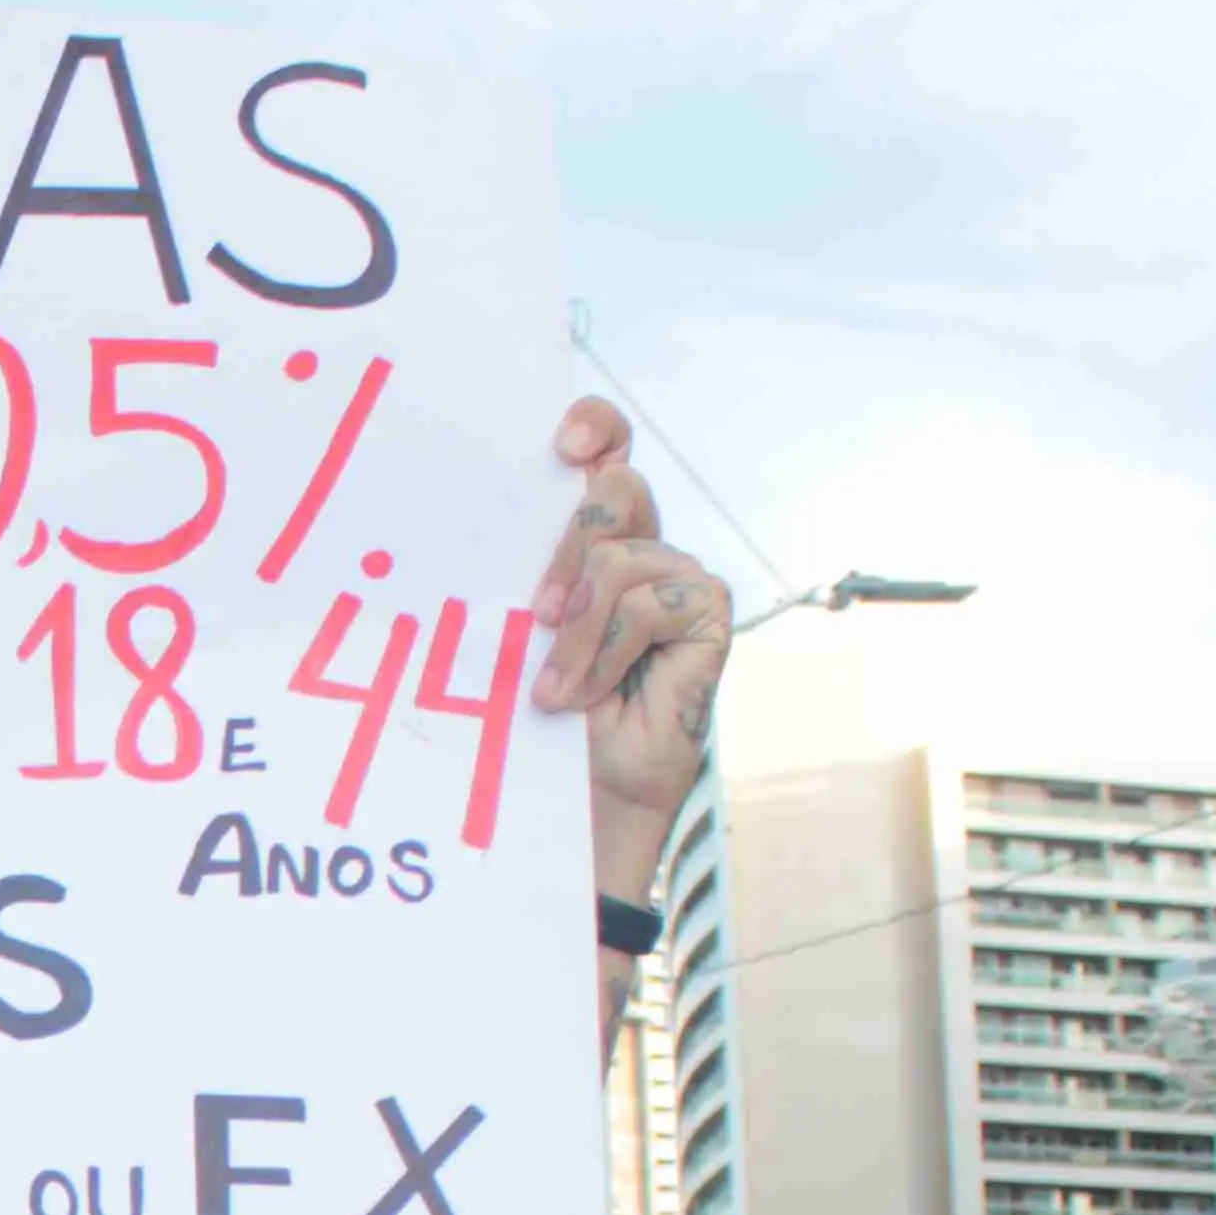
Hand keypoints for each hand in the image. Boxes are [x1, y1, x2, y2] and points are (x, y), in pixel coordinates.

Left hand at [529, 397, 729, 911]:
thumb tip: (507, 512)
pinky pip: (645, 604)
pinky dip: (605, 651)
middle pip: (615, 490)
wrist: (583, 786)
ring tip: (557, 688)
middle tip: (536, 617)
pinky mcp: (708, 612)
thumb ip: (534, 567)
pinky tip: (590, 693)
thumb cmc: (548, 710)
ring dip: (576, 633)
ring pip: (619, 559)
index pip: (609, 450)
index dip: (596, 427)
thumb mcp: (527, 627)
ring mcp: (681, 577)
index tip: (563, 444)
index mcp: (599, 534)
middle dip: (565, 552)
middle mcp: (646, 544)